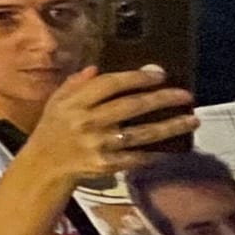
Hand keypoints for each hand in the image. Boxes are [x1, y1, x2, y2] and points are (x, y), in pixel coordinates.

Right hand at [18, 66, 197, 185]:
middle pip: (131, 106)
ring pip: (141, 134)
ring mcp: (98, 145)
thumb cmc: (52, 130)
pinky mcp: (106, 164)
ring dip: (170, 127)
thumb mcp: (56, 102)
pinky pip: (137, 157)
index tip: (160, 74)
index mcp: (75, 103)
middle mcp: (87, 122)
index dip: (137, 77)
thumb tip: (97, 68)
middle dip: (162, 99)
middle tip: (185, 95)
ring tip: (192, 120)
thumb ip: (75, 84)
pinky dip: (155, 154)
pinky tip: (171, 149)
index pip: (110, 84)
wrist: (43, 166)